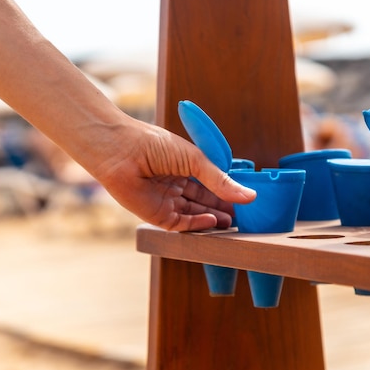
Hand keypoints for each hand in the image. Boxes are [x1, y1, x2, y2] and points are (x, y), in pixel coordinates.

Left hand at [87, 117, 256, 231]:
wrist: (120, 152)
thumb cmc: (153, 145)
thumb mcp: (195, 159)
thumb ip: (221, 180)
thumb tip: (249, 195)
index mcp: (185, 167)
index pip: (212, 183)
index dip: (228, 192)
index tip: (247, 199)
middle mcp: (177, 185)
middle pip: (206, 201)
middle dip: (224, 209)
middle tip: (244, 216)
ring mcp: (167, 201)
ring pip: (196, 215)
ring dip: (214, 219)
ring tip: (233, 223)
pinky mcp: (158, 215)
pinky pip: (182, 224)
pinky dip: (198, 224)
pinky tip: (213, 221)